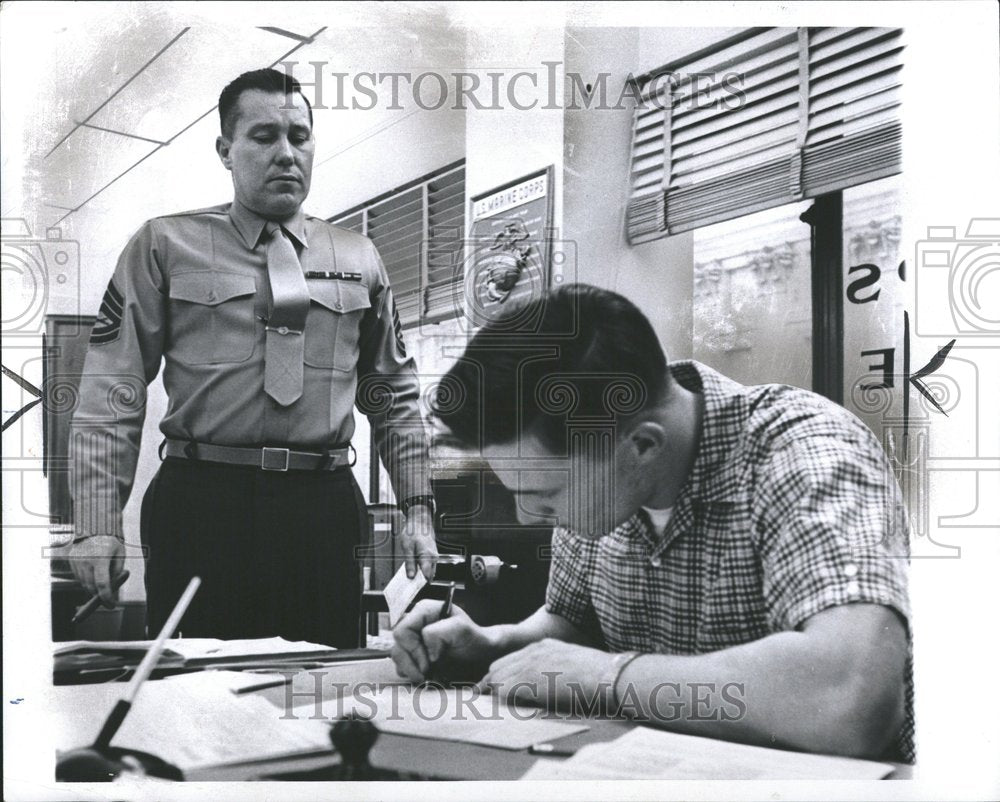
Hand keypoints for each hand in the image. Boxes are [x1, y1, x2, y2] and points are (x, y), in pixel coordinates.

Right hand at [67, 535, 126, 607]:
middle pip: (91, 587)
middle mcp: (85, 561)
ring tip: (102, 585)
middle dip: (99, 596)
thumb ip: (117, 571)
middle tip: (107, 600)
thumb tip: (113, 587)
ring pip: (83, 583)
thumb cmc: (111, 541)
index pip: (102, 585)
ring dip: (92, 589)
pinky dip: (86, 580)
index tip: (111, 604)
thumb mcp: (120, 554)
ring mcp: (76, 561)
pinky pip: (78, 577)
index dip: (107, 597)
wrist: (94, 526)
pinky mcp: (71, 560)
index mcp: (100, 559)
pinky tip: (93, 575)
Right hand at [391, 599, 494, 681]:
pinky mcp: (414, 655)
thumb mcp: (461, 629)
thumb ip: (439, 632)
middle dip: (411, 663)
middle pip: (397, 645)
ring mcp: (414, 640)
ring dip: (410, 670)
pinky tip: (425, 676)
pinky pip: (402, 666)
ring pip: (397, 657)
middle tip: (426, 673)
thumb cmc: (473, 638)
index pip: (403, 630)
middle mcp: (416, 624)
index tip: (428, 661)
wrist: (480, 654)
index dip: (412, 648)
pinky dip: (412, 674)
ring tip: (426, 676)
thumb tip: (426, 648)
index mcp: (424, 611)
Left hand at [398, 505, 436, 579]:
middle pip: (428, 575)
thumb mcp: (407, 548)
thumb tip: (411, 576)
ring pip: (429, 571)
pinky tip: (414, 568)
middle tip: (408, 581)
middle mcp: (433, 557)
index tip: (411, 587)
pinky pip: (428, 566)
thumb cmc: (413, 533)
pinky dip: (422, 569)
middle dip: (419, 580)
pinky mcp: (432, 555)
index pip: (426, 575)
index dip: (419, 583)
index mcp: (427, 556)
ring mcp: (434, 556)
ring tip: (410, 574)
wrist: (419, 522)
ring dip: (420, 574)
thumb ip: (409, 563)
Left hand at [477, 639, 616, 711]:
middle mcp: (533, 651)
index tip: (496, 686)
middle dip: (492, 682)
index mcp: (545, 646)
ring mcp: (529, 664)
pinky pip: (503, 691)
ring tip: (486, 705)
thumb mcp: (573, 663)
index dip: (503, 674)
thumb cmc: (600, 676)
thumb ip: (554, 669)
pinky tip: (500, 709)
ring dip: (494, 692)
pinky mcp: (528, 680)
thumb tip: (545, 686)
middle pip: (498, 666)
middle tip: (483, 697)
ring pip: (497, 678)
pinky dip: (500, 701)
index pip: (512, 659)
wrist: (609, 677)